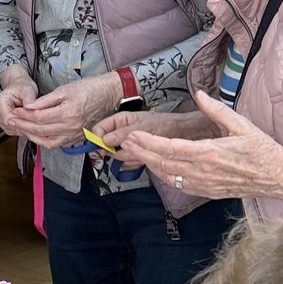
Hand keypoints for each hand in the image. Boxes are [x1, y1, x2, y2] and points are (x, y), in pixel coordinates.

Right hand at [0, 68, 38, 134]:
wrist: (18, 87)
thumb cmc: (21, 87)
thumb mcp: (27, 89)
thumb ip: (28, 99)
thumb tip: (30, 108)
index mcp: (0, 102)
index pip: (9, 119)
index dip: (22, 122)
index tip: (34, 121)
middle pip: (11, 126)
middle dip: (25, 126)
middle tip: (38, 123)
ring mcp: (0, 120)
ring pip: (13, 130)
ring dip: (25, 128)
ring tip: (34, 122)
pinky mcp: (5, 125)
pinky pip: (15, 131)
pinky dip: (24, 129)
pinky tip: (30, 123)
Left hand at [7, 72, 121, 147]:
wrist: (108, 95)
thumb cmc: (89, 88)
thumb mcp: (65, 89)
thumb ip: (45, 100)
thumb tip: (28, 106)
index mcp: (68, 112)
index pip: (39, 117)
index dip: (24, 115)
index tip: (15, 111)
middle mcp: (72, 126)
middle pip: (41, 130)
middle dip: (23, 126)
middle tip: (12, 121)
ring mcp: (75, 134)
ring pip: (47, 141)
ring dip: (31, 136)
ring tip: (21, 129)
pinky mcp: (77, 138)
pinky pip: (57, 144)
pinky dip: (44, 141)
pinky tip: (36, 135)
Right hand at [89, 111, 206, 167]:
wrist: (184, 134)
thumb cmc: (165, 124)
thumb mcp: (143, 127)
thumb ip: (123, 133)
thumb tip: (104, 139)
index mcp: (121, 121)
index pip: (100, 128)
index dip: (98, 137)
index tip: (100, 146)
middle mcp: (123, 132)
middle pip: (107, 144)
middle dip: (115, 149)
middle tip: (126, 150)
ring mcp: (129, 144)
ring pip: (118, 154)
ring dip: (126, 156)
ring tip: (139, 152)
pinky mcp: (137, 154)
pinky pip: (128, 161)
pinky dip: (134, 162)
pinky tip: (142, 159)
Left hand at [117, 90, 282, 200]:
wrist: (278, 177)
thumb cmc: (262, 150)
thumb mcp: (242, 125)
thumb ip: (217, 110)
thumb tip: (199, 94)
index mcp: (209, 152)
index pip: (170, 148)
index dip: (148, 142)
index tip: (133, 135)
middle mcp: (203, 171)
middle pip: (163, 163)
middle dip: (142, 153)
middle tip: (126, 143)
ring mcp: (204, 184)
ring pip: (168, 175)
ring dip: (150, 164)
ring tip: (136, 153)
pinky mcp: (207, 192)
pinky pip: (180, 184)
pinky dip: (165, 175)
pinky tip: (157, 167)